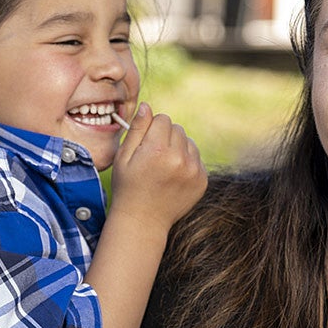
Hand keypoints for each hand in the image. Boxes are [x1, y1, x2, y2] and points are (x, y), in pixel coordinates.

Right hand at [110, 102, 206, 232]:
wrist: (144, 221)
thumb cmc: (128, 187)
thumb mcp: (124, 157)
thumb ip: (137, 129)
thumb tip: (147, 106)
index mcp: (158, 150)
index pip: (163, 119)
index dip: (152, 129)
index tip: (146, 144)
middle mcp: (180, 159)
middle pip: (177, 129)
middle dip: (166, 138)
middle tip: (154, 157)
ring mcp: (194, 171)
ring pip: (189, 142)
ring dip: (179, 149)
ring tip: (164, 167)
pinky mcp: (202, 180)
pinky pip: (197, 158)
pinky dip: (187, 163)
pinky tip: (174, 177)